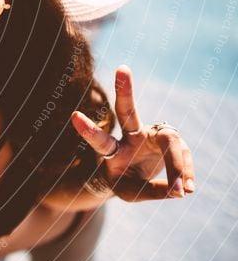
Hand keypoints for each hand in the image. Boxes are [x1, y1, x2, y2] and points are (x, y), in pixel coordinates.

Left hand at [71, 65, 194, 201]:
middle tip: (122, 69)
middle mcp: (131, 135)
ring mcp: (152, 134)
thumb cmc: (126, 181)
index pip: (100, 140)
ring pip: (169, 139)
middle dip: (124, 90)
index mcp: (113, 149)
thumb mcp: (131, 192)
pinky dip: (185, 173)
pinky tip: (187, 188)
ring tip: (185, 190)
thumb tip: (178, 190)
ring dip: (178, 165)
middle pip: (127, 110)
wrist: (136, 175)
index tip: (73, 115)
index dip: (88, 129)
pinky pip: (182, 155)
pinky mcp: (170, 139)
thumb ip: (151, 192)